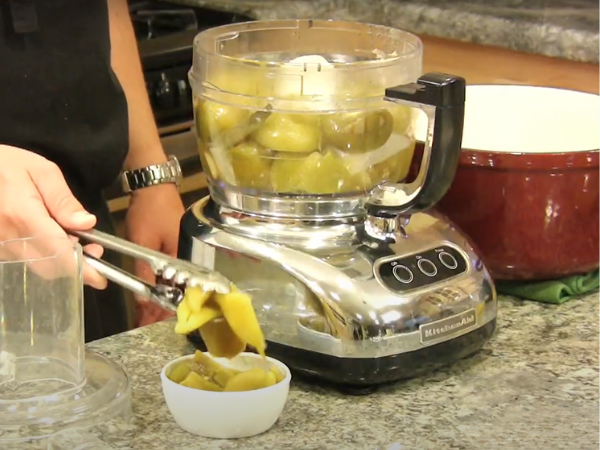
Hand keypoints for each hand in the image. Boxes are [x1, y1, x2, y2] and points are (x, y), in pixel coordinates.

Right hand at [0, 145, 106, 287]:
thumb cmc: (7, 165)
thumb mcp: (42, 171)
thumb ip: (64, 200)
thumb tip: (86, 224)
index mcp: (23, 215)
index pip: (57, 252)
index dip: (81, 269)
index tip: (100, 278)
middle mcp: (8, 237)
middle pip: (48, 267)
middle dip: (75, 264)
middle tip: (93, 248)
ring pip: (36, 267)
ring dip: (60, 260)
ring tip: (72, 238)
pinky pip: (23, 261)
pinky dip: (43, 256)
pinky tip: (51, 238)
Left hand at [125, 183, 184, 326]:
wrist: (154, 186)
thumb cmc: (150, 212)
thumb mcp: (142, 242)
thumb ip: (145, 270)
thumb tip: (144, 299)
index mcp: (183, 258)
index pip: (178, 293)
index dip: (164, 310)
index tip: (150, 323)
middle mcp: (187, 258)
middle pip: (177, 291)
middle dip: (162, 308)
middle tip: (145, 322)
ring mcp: (182, 251)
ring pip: (173, 282)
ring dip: (160, 297)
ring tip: (146, 313)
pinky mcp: (175, 246)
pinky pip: (170, 272)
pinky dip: (161, 283)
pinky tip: (152, 291)